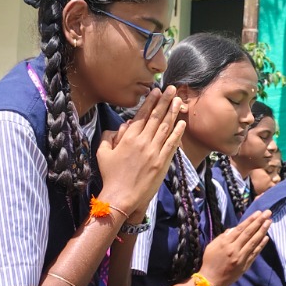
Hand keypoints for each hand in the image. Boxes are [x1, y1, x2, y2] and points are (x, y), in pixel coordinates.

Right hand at [96, 86, 184, 216]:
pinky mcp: (162, 162)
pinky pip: (172, 144)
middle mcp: (143, 142)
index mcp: (128, 138)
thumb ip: (109, 137)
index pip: (141, 115)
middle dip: (164, 101)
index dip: (150, 102)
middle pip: (156, 117)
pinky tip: (182, 123)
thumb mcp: (103, 153)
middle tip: (171, 89)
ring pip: (166, 128)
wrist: (121, 196)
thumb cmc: (111, 175)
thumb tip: (119, 127)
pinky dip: (177, 133)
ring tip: (178, 100)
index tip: (156, 91)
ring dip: (173, 113)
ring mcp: (154, 152)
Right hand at [199, 210, 270, 285]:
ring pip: (254, 242)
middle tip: (267, 213)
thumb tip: (233, 229)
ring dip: (262, 231)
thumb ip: (222, 237)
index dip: (250, 220)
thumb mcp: (211, 246)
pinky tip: (266, 237)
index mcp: (225, 243)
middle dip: (259, 222)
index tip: (258, 213)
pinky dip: (261, 245)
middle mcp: (234, 249)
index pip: (240, 229)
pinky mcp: (245, 265)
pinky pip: (254, 253)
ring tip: (269, 222)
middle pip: (249, 233)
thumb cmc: (209, 262)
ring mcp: (241, 258)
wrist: (211, 281)